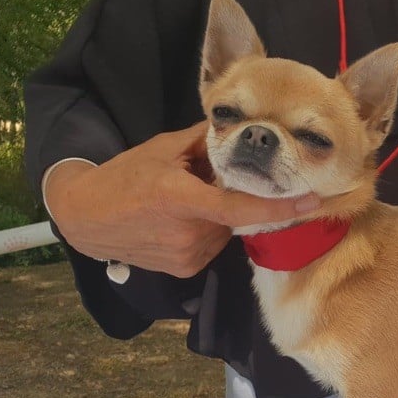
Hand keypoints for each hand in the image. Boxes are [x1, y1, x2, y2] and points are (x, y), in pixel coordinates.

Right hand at [43, 121, 320, 277]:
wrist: (85, 218)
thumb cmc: (123, 176)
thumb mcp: (162, 150)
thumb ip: (203, 142)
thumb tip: (240, 128)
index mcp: (180, 199)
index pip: (240, 208)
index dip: (279, 206)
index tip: (311, 200)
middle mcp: (188, 233)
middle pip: (234, 216)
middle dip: (233, 198)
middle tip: (209, 182)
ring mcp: (187, 256)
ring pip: (225, 232)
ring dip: (218, 217)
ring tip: (186, 204)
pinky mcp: (185, 269)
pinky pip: (212, 247)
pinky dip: (206, 232)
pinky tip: (180, 223)